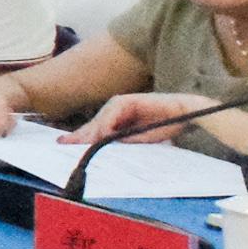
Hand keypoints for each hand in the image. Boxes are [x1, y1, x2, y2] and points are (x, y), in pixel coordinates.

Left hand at [63, 92, 218, 146]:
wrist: (185, 113)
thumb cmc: (165, 126)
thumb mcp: (139, 139)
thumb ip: (120, 142)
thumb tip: (100, 148)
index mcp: (117, 119)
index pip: (95, 130)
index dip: (80, 137)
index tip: (64, 144)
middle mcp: (115, 110)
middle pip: (93, 124)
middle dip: (79, 135)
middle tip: (62, 143)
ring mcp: (120, 104)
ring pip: (101, 120)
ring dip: (92, 133)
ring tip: (81, 144)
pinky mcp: (128, 100)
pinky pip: (113, 114)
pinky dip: (107, 124)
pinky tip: (102, 135)